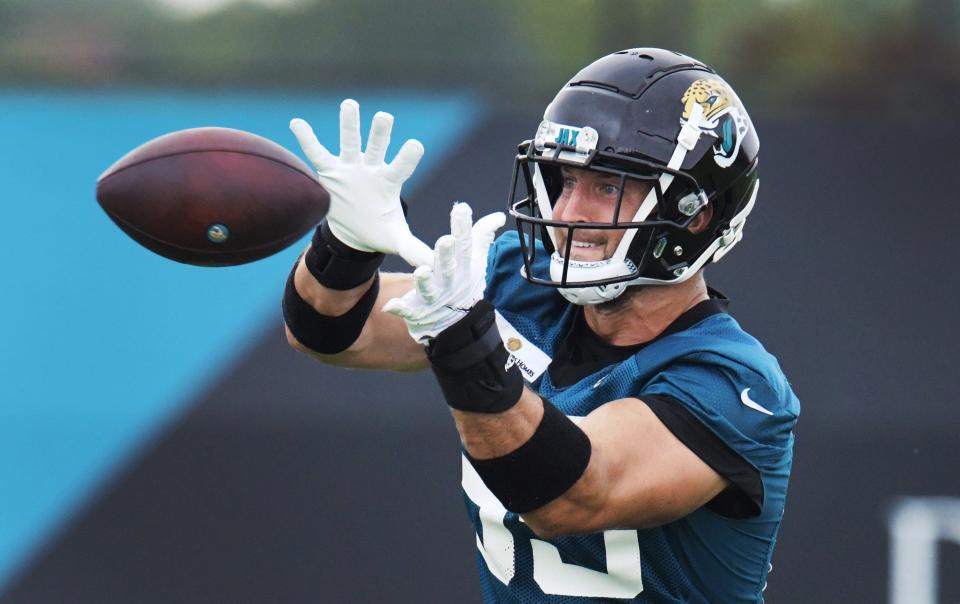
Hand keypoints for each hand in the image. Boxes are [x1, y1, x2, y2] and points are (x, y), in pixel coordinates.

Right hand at [290, 99, 433, 267]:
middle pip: (376, 147)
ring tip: (350, 104)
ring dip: (349, 124)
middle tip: (385, 116)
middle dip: (380, 133)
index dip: (407, 157)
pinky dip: (306, 138)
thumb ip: (414, 248)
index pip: (401, 167)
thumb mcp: (396, 240)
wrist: (354, 231)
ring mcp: (350, 168)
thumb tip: (434, 264)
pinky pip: (316, 152)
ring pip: (349, 142)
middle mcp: (371, 170)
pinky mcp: (330, 171)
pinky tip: (297, 122)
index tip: (416, 145)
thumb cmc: (379, 229)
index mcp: (389, 183)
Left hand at [383, 203, 504, 343]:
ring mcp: (434, 299)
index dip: (463, 227)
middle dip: (446, 255)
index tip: (461, 208)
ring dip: (424, 283)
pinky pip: (408, 311)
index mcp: (463, 268)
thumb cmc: (465, 287)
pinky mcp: (418, 312)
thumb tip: (499, 216)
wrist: (459, 325)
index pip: (465, 245)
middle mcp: (449, 282)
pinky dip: (400, 309)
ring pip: (428, 290)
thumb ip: (482, 237)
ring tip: (421, 272)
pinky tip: (390, 305)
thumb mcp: (476, 263)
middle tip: (446, 240)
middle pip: (448, 267)